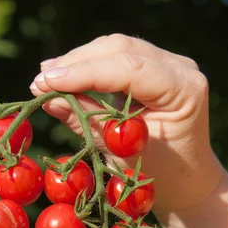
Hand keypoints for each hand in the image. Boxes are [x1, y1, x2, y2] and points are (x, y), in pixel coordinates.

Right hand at [30, 34, 224, 213]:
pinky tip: (63, 73)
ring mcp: (171, 63)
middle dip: (76, 63)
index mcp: (183, 89)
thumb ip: (86, 121)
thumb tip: (48, 99)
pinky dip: (90, 64)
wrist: (187, 180)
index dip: (84, 72)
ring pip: (116, 48)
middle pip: (120, 49)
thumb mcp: (119, 152)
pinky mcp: (157, 65)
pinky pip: (119, 56)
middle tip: (40, 81)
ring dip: (78, 60)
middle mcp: (181, 68)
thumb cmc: (158, 174)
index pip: (128, 69)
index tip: (46, 82)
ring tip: (46, 77)